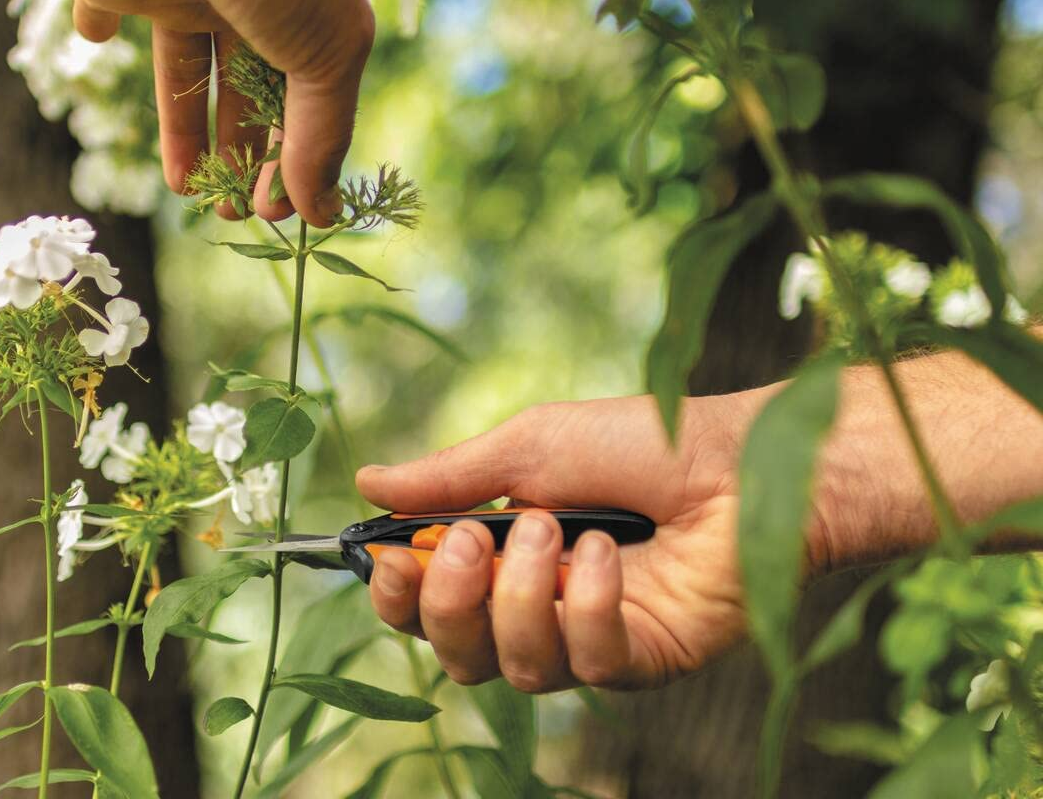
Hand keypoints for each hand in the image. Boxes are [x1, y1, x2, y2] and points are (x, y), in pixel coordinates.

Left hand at [61, 0, 373, 226]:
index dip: (293, 158)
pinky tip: (97, 39)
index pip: (305, 98)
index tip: (277, 212)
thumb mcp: (327, 51)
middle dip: (244, 155)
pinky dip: (99, 23)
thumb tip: (321, 212)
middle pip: (245, 93)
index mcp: (308, 9)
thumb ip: (323, 134)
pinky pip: (104, 5)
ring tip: (187, 191)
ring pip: (182, 72)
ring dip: (185, 132)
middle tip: (234, 214)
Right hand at [357, 395, 763, 691]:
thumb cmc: (642, 441)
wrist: (743, 457)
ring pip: (516, 668)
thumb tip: (366, 481)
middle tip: (474, 540)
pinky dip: (588, 605)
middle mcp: (540, 608)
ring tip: (557, 526)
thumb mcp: (530, 446)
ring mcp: (590, 640)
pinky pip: (588, 663)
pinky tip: (610, 553)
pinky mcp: (643, 660)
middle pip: (457, 654)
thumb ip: (449, 476)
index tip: (391, 557)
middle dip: (448, 602)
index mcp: (503, 557)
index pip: (425, 605)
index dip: (398, 594)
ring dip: (522, 596)